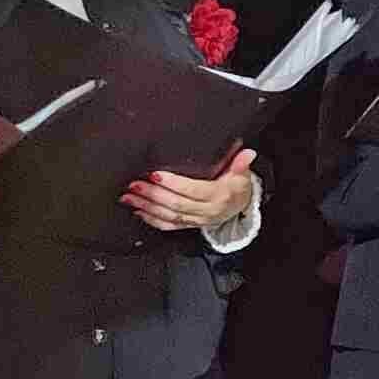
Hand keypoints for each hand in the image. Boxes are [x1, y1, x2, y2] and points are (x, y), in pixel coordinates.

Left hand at [126, 149, 258, 234]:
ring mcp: (197, 220)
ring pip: (169, 216)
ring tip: (129, 197)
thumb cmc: (237, 186)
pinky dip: (152, 219)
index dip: (173, 183)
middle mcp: (208, 211)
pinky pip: (169, 225)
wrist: (240, 206)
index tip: (155, 174)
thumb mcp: (242, 174)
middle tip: (135, 184)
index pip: (193, 190)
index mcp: (219, 196)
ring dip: (147, 207)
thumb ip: (241, 163)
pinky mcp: (190, 225)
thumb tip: (248, 153)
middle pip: (176, 204)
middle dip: (153, 194)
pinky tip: (139, 211)